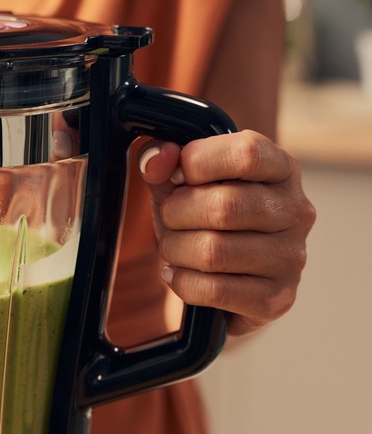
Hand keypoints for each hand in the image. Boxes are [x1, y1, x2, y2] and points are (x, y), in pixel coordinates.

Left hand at [137, 130, 315, 335]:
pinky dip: (182, 282)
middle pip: (224, 207)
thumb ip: (164, 164)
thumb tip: (156, 157)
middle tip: (170, 219)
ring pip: (213, 252)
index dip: (199, 162)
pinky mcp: (277, 298)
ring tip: (174, 247)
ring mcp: (291, 257)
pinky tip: (178, 275)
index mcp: (281, 169)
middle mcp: (296, 211)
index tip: (179, 176)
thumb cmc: (203, 221)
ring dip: (176, 249)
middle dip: (177, 213)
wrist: (222, 283)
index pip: (248, 154)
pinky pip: (213, 290)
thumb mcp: (179, 185)